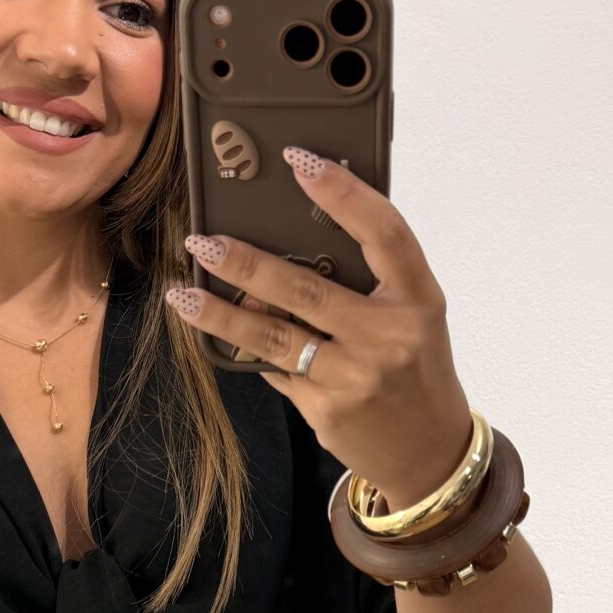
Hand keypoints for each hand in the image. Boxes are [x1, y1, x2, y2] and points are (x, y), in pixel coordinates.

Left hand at [168, 148, 476, 507]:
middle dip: (246, 263)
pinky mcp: (327, 410)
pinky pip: (276, 371)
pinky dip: (253, 352)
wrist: (430, 452)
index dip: (343, 193)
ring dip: (222, 314)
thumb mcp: (414, 315)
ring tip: (183, 296)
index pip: (384, 233)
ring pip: (273, 337)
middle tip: (203, 242)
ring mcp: (355, 378)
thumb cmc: (417, 368)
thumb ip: (369, 280)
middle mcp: (388, 337)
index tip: (300, 160)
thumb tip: (292, 245)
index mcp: (418, 300)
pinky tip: (227, 338)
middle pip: (306, 289)